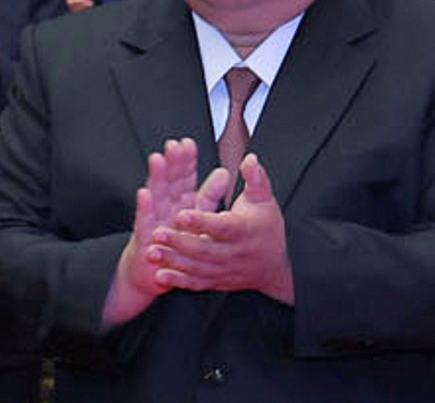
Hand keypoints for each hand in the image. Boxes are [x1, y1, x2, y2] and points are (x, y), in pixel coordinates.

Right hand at [102, 138, 199, 328]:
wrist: (152, 272)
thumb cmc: (176, 242)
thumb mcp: (197, 216)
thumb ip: (209, 195)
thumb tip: (224, 172)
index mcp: (181, 202)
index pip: (184, 178)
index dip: (186, 162)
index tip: (188, 143)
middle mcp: (166, 208)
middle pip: (170, 181)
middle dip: (172, 163)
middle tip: (174, 144)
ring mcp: (155, 221)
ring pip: (156, 195)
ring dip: (156, 178)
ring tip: (158, 159)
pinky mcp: (146, 237)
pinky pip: (145, 221)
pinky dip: (145, 207)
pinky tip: (144, 193)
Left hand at [149, 154, 293, 303]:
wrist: (273, 265)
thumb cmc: (266, 226)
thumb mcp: (264, 199)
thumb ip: (255, 178)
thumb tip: (249, 159)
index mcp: (244, 229)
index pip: (221, 226)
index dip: (201, 221)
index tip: (181, 214)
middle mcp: (235, 252)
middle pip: (205, 249)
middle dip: (179, 242)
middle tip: (157, 233)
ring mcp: (225, 270)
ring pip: (197, 268)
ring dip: (173, 261)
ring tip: (152, 252)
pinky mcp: (217, 282)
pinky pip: (196, 284)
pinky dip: (178, 281)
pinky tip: (161, 275)